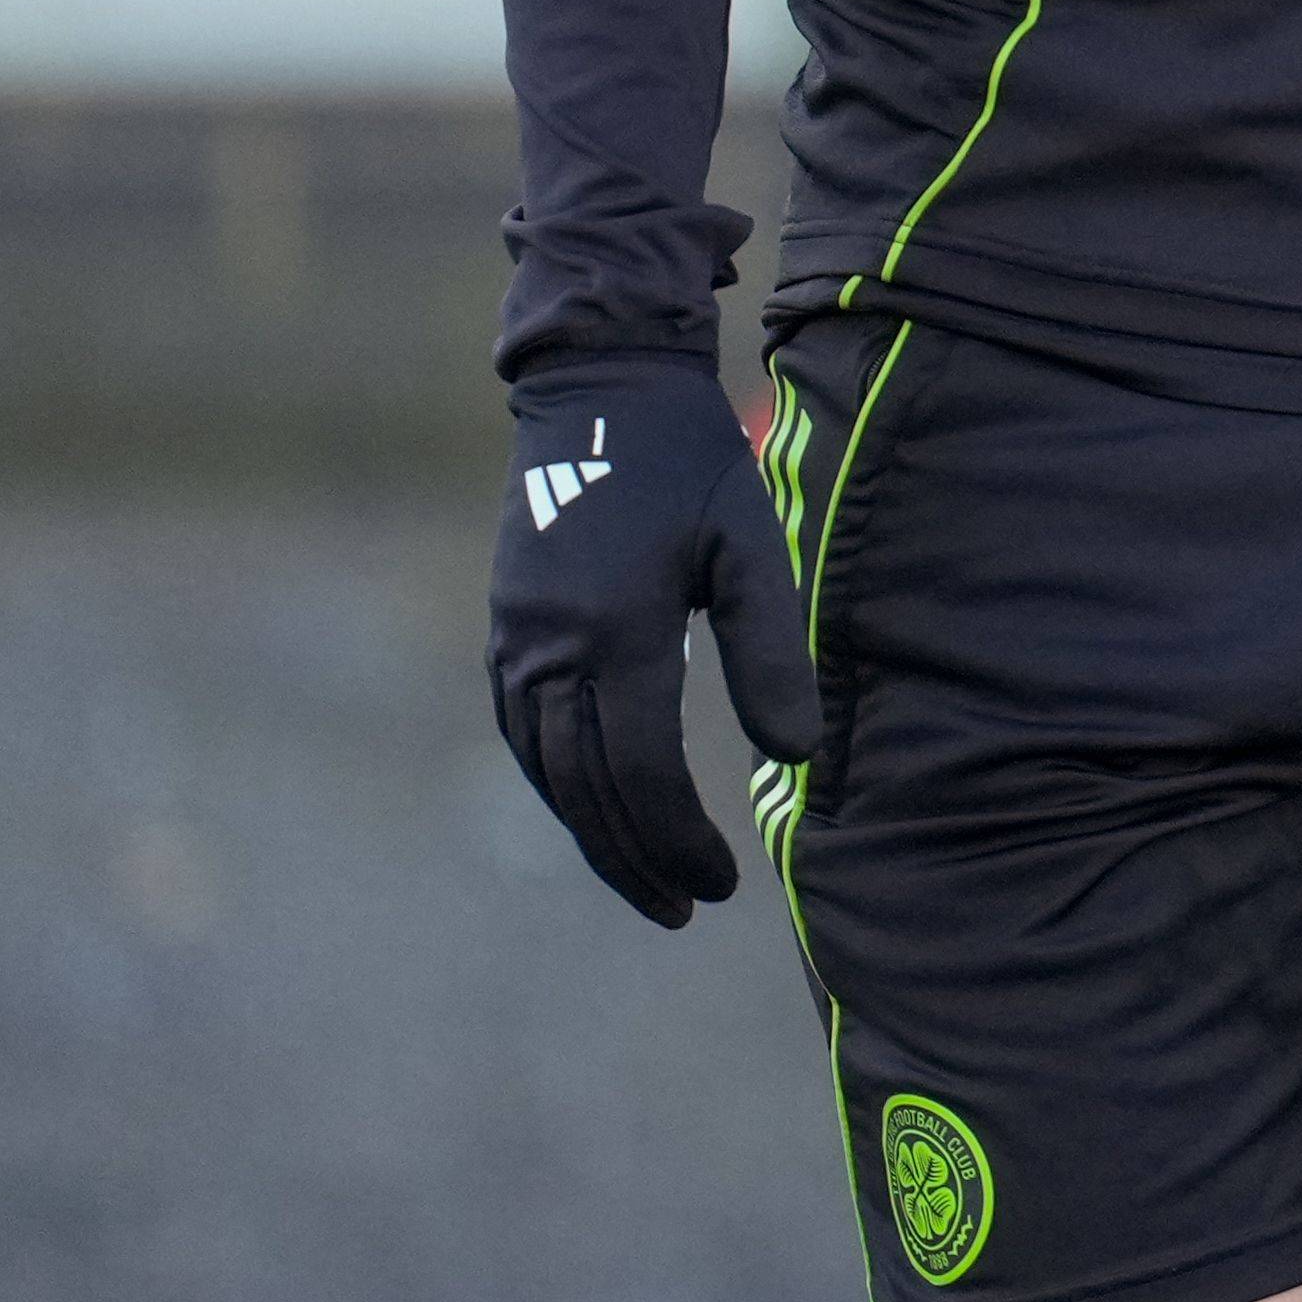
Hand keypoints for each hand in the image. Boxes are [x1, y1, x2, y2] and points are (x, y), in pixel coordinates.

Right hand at [488, 358, 820, 922]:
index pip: (638, 775)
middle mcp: (547, 653)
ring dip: (593, 833)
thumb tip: (796, 753)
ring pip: (546, 773)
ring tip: (648, 879)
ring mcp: (515, 645)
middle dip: (636, 859)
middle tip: (686, 909)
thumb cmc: (690, 465)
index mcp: (613, 636)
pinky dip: (562, 785)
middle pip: (585, 792)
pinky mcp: (505, 633)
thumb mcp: (749, 547)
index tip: (720, 885)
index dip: (677, 840)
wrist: (599, 391)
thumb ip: (771, 652)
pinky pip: (524, 736)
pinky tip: (598, 808)